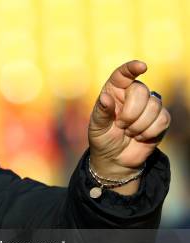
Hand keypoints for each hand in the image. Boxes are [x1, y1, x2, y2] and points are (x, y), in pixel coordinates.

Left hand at [88, 60, 169, 193]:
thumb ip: (101, 112)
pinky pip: (163, 119)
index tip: (141, 66)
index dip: (132, 68)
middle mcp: (133, 94)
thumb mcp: (96, 127)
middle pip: (141, 91)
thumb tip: (105, 98)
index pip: (123, 74)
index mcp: (114, 91)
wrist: (115, 158)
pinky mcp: (161, 119)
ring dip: (139, 125)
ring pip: (154, 106)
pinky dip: (149, 132)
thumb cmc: (102, 139)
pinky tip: (140, 137)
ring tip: (128, 132)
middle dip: (131, 113)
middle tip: (121, 125)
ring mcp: (149, 106)